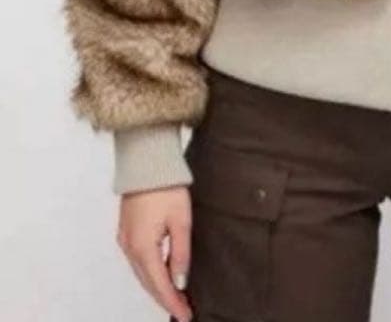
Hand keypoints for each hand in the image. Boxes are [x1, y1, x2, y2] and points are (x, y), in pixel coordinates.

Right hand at [116, 185, 193, 321]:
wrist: (146, 163)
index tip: (186, 315)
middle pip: (147, 282)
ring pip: (141, 273)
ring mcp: (125, 239)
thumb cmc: (166, 187)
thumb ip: (180, 253)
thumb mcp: (181, 221)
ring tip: (176, 296)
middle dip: (165, 298)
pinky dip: (150, 272)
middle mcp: (129, 247)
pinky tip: (162, 274)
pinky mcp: (126, 231)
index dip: (173, 303)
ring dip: (157, 286)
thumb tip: (180, 281)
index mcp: (143, 247)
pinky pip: (138, 260)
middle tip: (183, 310)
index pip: (159, 285)